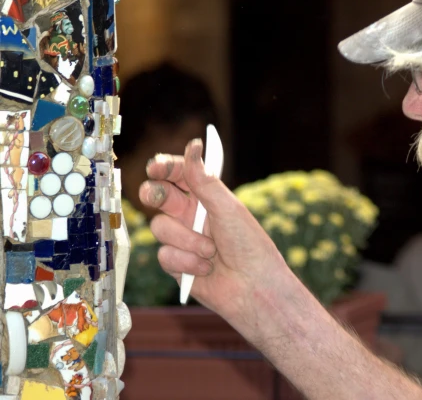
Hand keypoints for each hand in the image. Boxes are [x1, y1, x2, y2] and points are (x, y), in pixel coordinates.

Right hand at [140, 139, 288, 328]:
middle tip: (160, 196)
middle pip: (159, 196)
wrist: (252, 287)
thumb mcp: (228, 208)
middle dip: (155, 194)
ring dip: (187, 239)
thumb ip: (205, 181)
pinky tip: (206, 269)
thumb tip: (193, 147)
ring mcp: (182, 239)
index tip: (156, 166)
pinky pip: (164, 254)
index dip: (165, 167)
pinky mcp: (176, 264)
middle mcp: (191, 215)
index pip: (179, 175)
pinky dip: (186, 262)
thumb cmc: (249, 245)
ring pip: (160, 227)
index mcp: (206, 197)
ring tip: (211, 251)